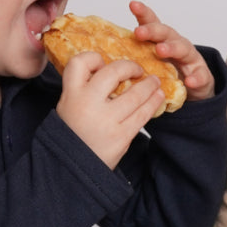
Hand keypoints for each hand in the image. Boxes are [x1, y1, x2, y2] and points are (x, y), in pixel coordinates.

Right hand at [55, 50, 165, 167]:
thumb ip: (84, 88)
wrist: (73, 167)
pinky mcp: (121, 136)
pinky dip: (153, 103)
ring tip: (155, 82)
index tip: (104, 62)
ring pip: (135, 95)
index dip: (94, 58)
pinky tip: (158, 98)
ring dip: (149, 86)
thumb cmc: (74, 133)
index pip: (80, 63)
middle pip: (114, 73)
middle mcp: (88, 104)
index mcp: (71, 94)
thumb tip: (112, 70)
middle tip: (138, 70)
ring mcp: (106, 121)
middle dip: (130, 67)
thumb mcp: (68, 106)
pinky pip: (143, 115)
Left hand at [129, 0, 214, 101]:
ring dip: (171, 48)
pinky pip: (200, 76)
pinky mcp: (202, 75)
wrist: (194, 86)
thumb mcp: (149, 62)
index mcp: (161, 40)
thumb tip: (103, 55)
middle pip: (165, 32)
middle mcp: (176, 44)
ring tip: (160, 50)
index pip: (152, 22)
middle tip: (139, 32)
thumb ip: (133, 56)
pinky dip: (196, 78)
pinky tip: (189, 81)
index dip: (143, 13)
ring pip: (183, 48)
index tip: (132, 5)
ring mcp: (190, 59)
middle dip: (153, 30)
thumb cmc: (168, 72)